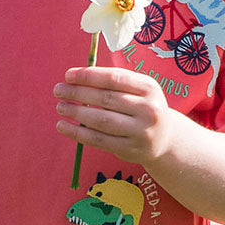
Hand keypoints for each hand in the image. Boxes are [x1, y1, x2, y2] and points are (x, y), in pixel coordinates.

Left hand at [54, 66, 179, 166]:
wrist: (165, 138)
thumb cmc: (142, 107)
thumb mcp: (138, 90)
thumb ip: (113, 82)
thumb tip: (75, 79)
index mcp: (149, 87)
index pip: (114, 78)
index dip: (88, 76)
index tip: (68, 75)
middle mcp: (148, 109)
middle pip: (106, 99)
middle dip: (78, 93)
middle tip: (58, 90)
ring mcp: (141, 131)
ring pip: (101, 120)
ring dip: (76, 113)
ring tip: (60, 107)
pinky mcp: (130, 150)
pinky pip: (99, 140)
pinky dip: (77, 133)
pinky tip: (63, 126)